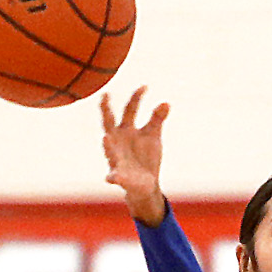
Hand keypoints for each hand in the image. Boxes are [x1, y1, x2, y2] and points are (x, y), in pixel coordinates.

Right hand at [99, 88, 168, 225]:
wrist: (146, 184)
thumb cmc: (146, 157)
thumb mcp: (153, 136)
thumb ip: (157, 119)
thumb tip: (167, 102)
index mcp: (126, 129)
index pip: (130, 109)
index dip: (137, 98)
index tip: (145, 86)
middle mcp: (117, 141)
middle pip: (109, 123)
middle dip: (106, 110)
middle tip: (105, 96)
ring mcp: (116, 157)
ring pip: (109, 149)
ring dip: (107, 145)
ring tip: (105, 138)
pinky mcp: (119, 176)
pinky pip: (114, 176)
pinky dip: (113, 176)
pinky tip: (111, 178)